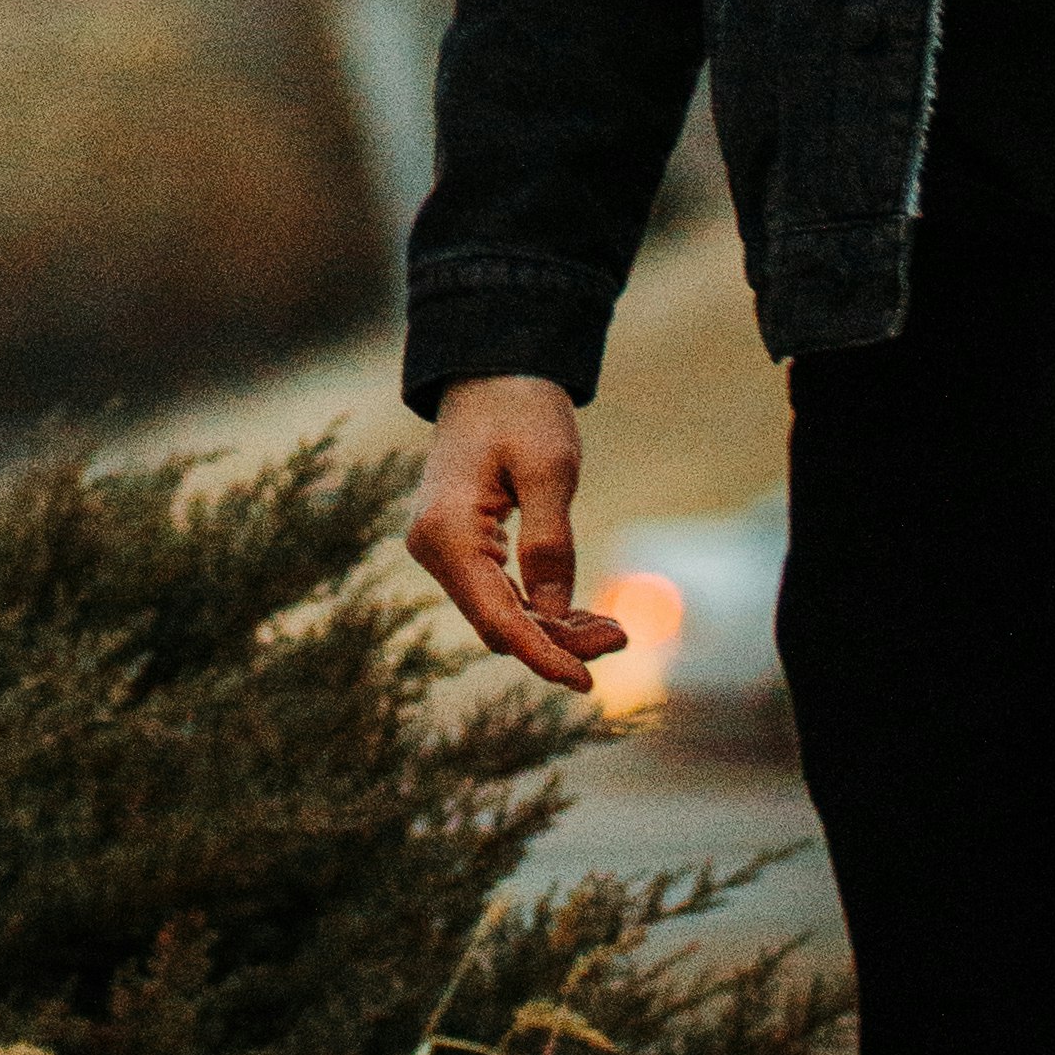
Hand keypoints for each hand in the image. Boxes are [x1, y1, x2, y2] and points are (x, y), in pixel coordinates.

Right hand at [404, 372, 623, 687]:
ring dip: (552, 629)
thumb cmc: (522, 410)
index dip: (544, 655)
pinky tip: (579, 614)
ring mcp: (441, 549)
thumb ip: (550, 546)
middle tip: (621, 636)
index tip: (587, 682)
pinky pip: (497, 593)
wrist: (490, 372)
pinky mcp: (457, 546)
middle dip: (558, 642)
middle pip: (498, 623)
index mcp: (448, 531)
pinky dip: (537, 609)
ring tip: (612, 629)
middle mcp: (433, 548)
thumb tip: (552, 619)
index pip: (497, 618)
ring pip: (498, 614)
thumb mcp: (550, 471)